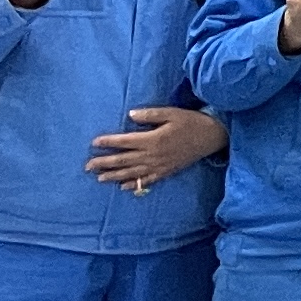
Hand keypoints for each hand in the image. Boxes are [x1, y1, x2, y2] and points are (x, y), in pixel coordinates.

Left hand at [87, 105, 223, 190]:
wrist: (212, 136)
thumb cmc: (191, 122)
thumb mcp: (171, 113)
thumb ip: (150, 114)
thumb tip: (130, 114)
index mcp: (152, 139)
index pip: (125, 141)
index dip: (109, 142)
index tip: (94, 143)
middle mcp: (152, 155)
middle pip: (124, 160)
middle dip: (104, 163)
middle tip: (88, 166)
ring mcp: (159, 165)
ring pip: (131, 172)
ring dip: (114, 175)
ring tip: (99, 178)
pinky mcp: (166, 171)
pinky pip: (147, 180)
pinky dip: (134, 184)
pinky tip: (123, 187)